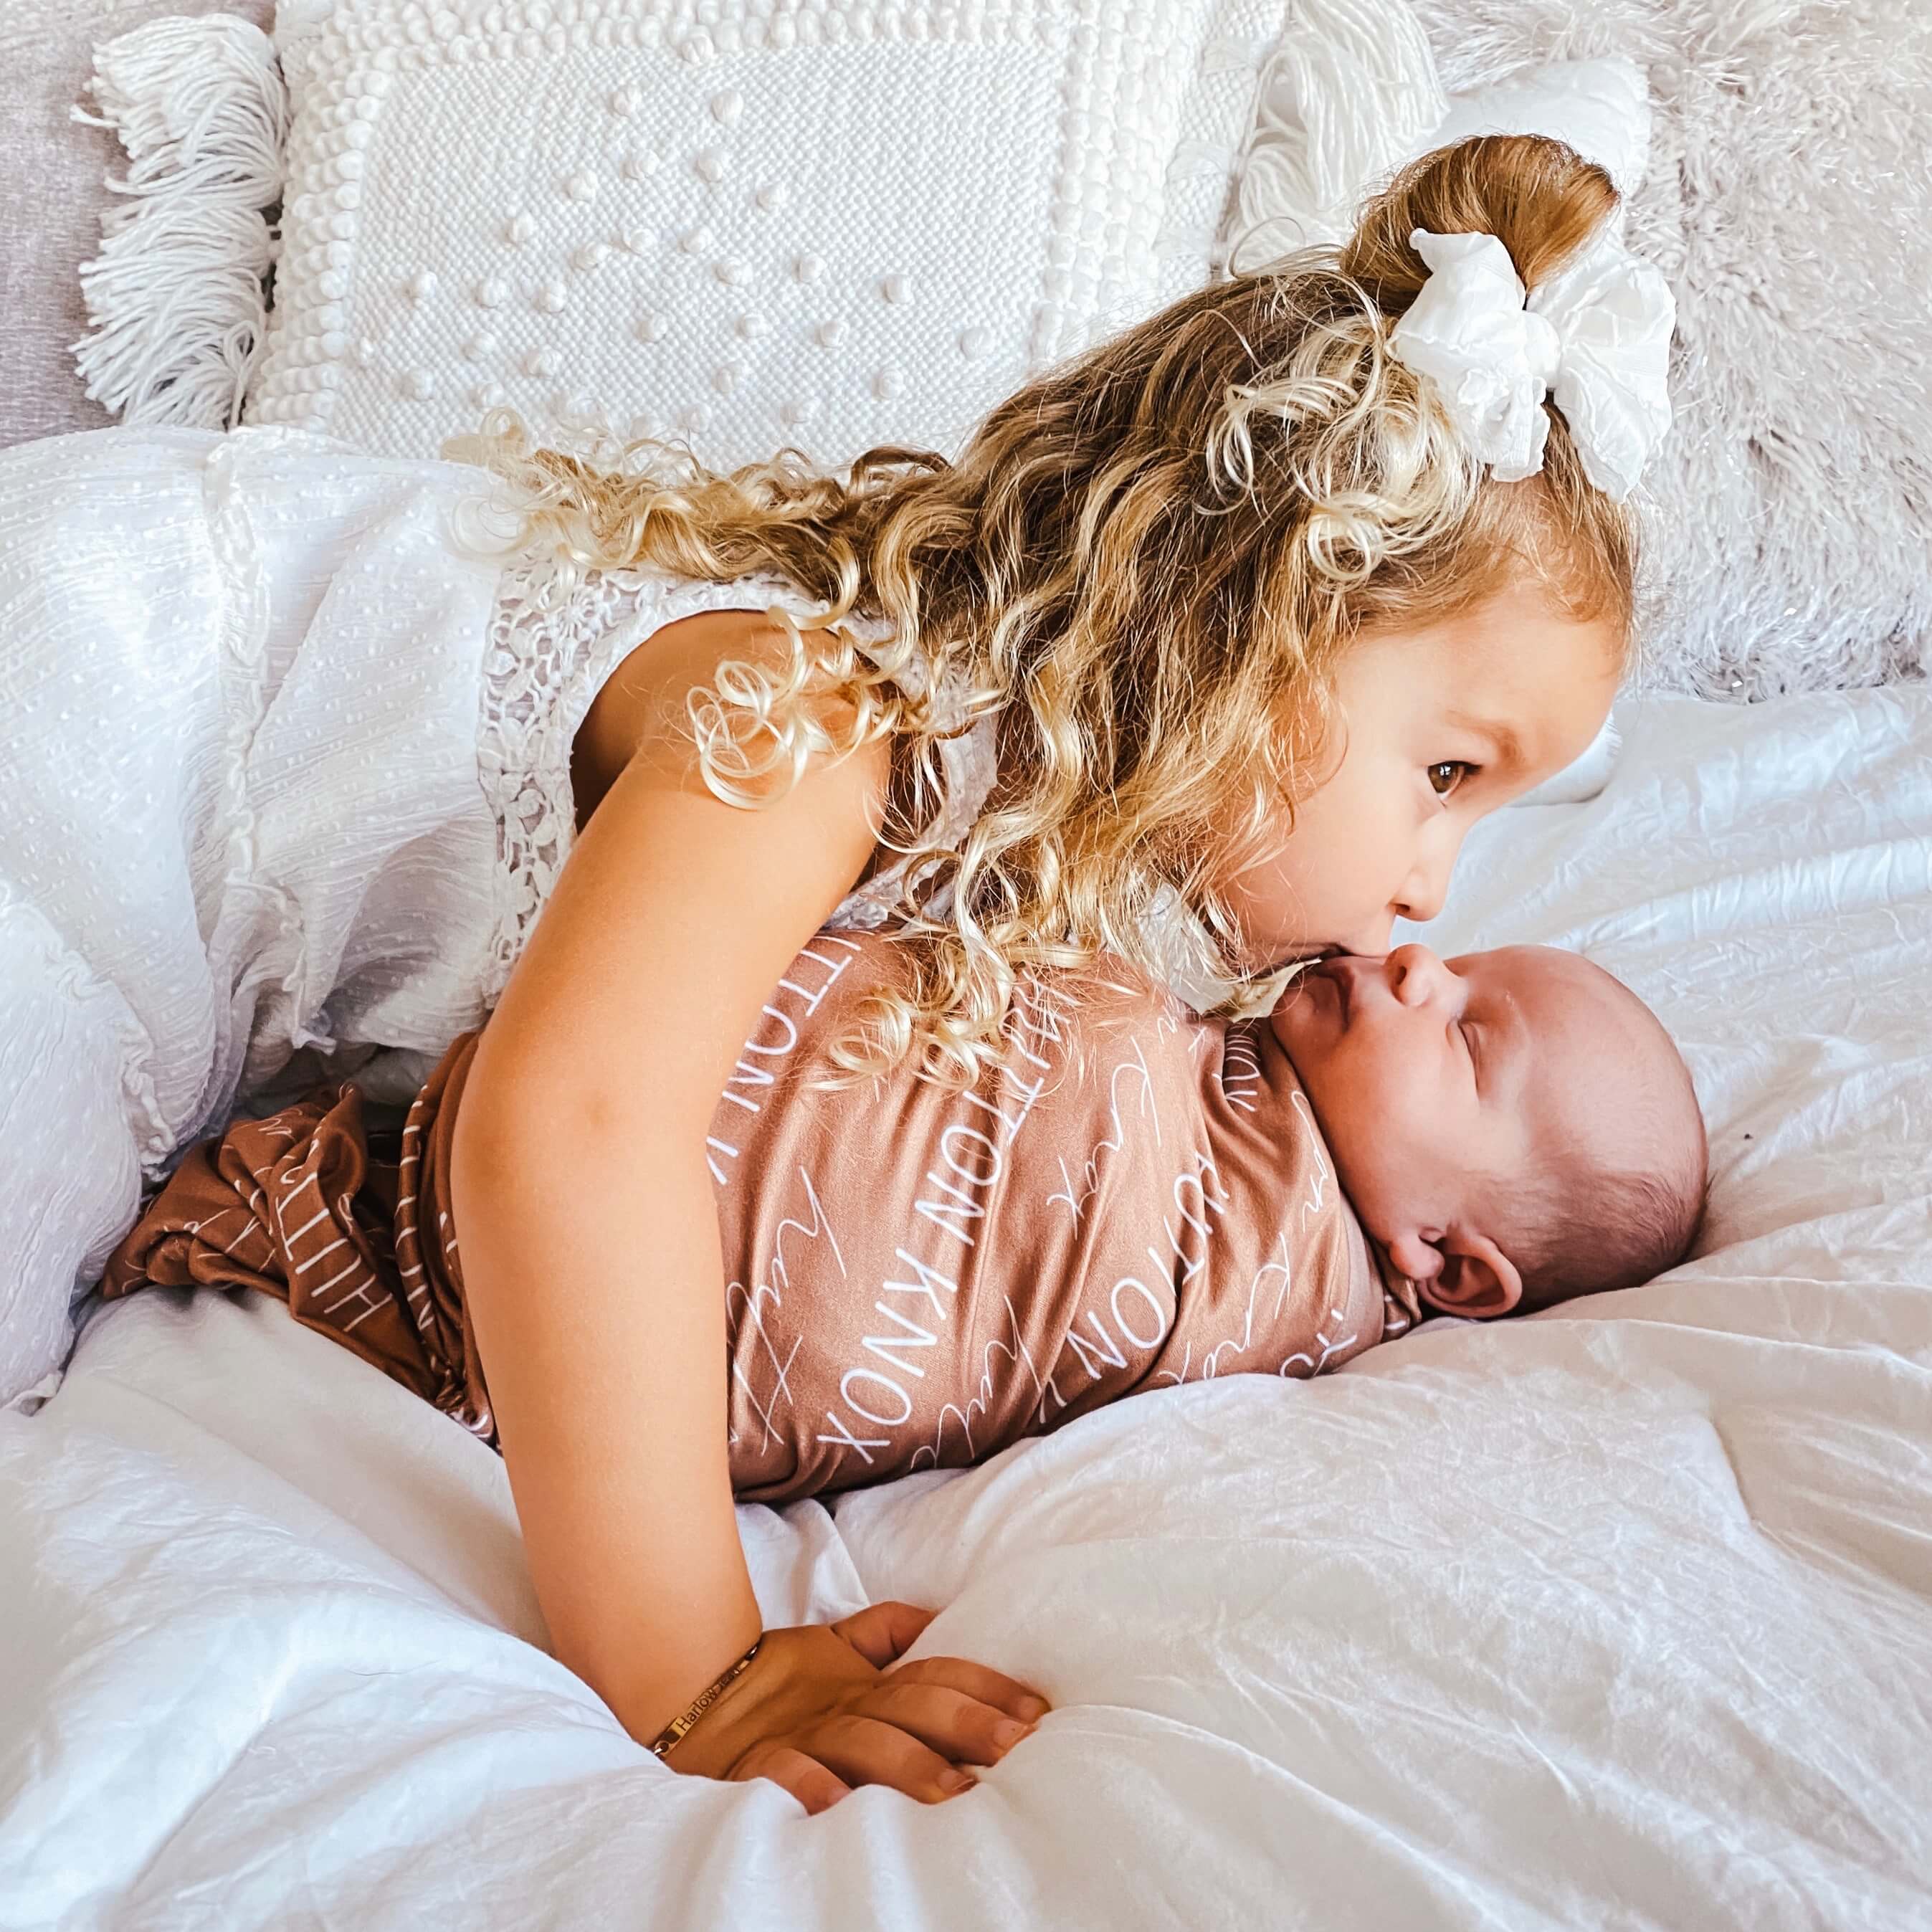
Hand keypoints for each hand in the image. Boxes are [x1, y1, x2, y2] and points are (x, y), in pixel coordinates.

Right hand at [660, 1601, 1049, 1812]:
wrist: (691, 1691)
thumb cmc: (780, 1680)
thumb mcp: (837, 1647)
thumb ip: (888, 1632)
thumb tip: (939, 1615)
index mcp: (868, 1679)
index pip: (936, 1674)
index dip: (987, 1688)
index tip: (1038, 1713)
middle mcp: (843, 1704)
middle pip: (913, 1707)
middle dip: (967, 1726)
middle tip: (1018, 1750)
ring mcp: (802, 1734)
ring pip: (863, 1744)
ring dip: (911, 1766)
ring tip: (958, 1796)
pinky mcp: (756, 1763)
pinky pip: (781, 1774)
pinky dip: (807, 1785)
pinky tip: (837, 1805)